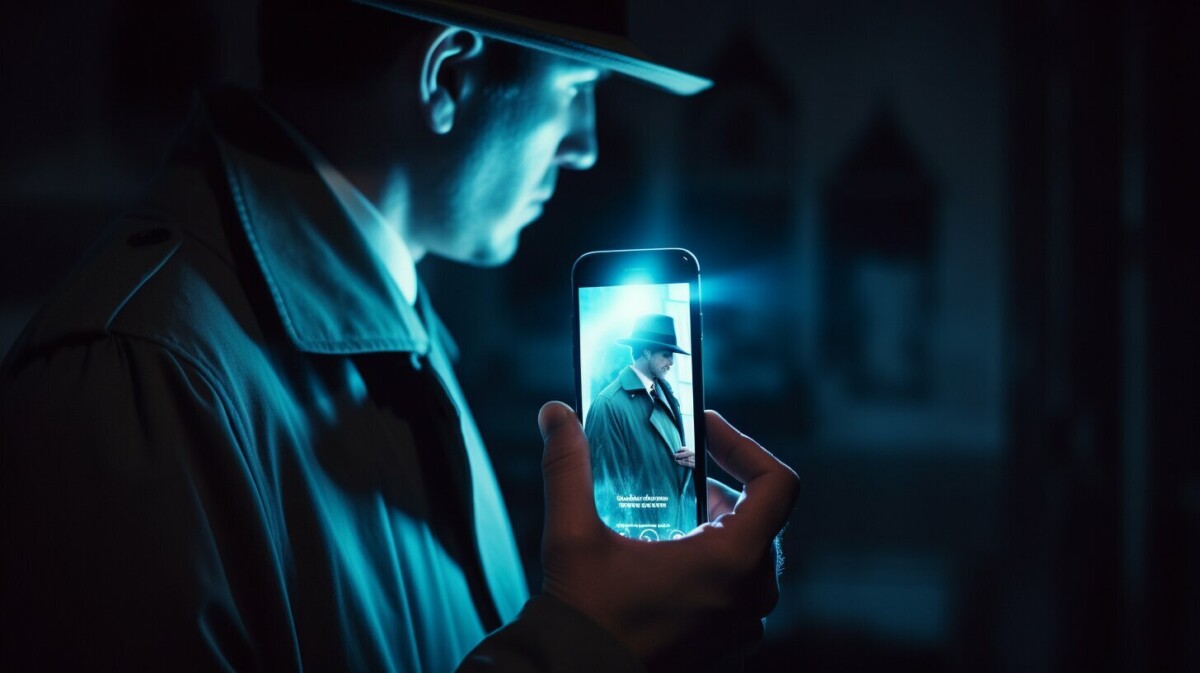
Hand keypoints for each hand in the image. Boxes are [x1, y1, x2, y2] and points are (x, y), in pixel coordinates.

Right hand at [538, 402, 799, 668]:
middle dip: (720, 489)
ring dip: (716, 531)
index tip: (705, 433)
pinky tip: (667, 564)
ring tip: (669, 517)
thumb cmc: (582, 618)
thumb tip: (556, 414)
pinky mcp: (727, 650)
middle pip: (759, 519)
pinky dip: (711, 571)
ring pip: (749, 560)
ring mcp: (742, 630)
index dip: (745, 447)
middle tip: (679, 472)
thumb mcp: (572, 535)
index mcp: (731, 563)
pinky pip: (736, 597)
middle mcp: (749, 599)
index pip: (779, 486)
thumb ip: (568, 467)